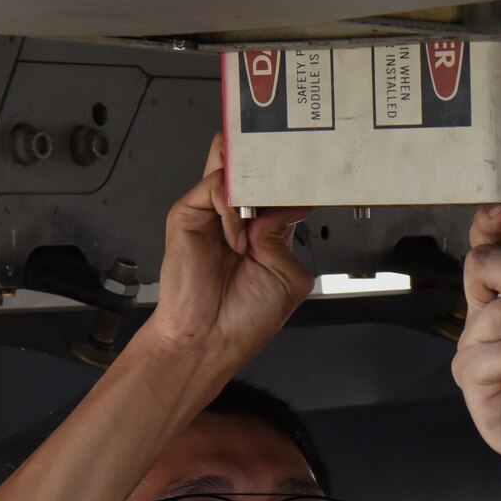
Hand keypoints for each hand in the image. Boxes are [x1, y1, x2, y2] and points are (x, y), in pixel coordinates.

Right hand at [137, 133, 314, 379]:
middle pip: (250, 165)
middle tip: (287, 166)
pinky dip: (231, 210)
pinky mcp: (188, 215)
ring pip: (230, 166)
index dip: (294, 176)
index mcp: (267, 229)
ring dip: (251, 186)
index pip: (280, 185)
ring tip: (259, 218)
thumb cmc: (245, 317)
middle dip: (269, 160)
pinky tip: (237, 241)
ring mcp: (213, 213)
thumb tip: (290, 203)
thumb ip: (286, 235)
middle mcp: (239, 216)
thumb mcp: (287, 276)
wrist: (210, 340)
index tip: (312, 172)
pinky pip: (212, 189)